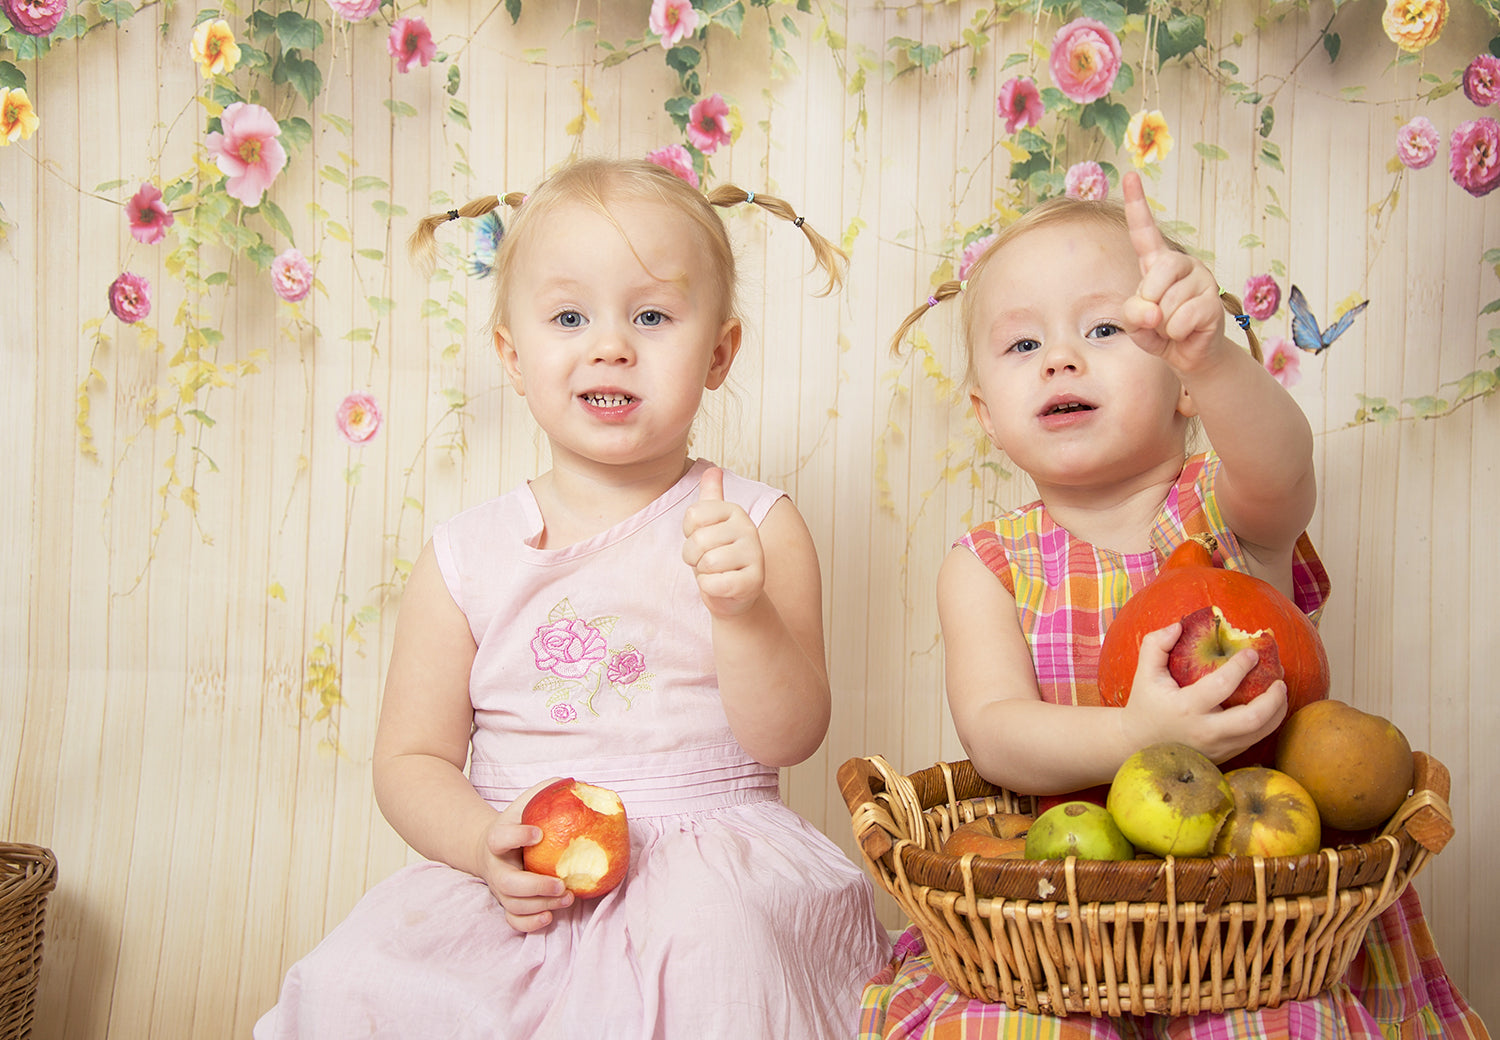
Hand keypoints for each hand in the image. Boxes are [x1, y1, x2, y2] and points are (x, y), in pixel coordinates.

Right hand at [477, 776, 573, 932]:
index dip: (517, 836)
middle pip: (507, 883)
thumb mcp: (526, 803)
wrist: (492, 848)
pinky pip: (514, 921)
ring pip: (514, 905)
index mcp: (497, 838)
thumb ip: (546, 791)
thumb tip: (574, 783)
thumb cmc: (519, 822)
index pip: (500, 838)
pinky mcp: (508, 903)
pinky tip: (550, 916)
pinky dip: (530, 923)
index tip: (539, 833)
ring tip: (568, 897)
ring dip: (541, 904)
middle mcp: (496, 867)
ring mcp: (500, 889)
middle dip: (535, 886)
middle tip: (561, 882)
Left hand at [682, 466, 765, 617]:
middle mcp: (748, 528)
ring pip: (707, 563)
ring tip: (716, 572)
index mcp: (735, 511)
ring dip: (704, 573)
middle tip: (706, 561)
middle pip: (699, 540)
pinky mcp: (754, 581)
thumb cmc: (718, 557)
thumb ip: (711, 497)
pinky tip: (722, 586)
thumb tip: (713, 470)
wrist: (734, 593)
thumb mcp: (711, 525)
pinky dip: (710, 588)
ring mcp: (755, 555)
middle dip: (693, 557)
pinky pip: (714, 584)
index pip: (693, 515)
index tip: (701, 540)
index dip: (688, 534)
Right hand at [1118, 623, 1287, 762]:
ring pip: (1260, 733)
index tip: (1252, 653)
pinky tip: (1268, 707)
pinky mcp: (1223, 755)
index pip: (1222, 685)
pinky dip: (1267, 722)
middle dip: (1273, 698)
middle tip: (1278, 679)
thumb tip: (1179, 626)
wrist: (1138, 744)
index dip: (1241, 666)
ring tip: (1279, 692)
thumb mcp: (1145, 673)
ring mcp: (1216, 747)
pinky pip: (1254, 740)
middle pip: (1252, 718)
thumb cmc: (1145, 704)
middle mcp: (1205, 730)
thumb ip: (1156, 645)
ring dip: (1277, 711)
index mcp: (1186, 707)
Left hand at [1120, 171, 1227, 373]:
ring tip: (1172, 326)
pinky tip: (1185, 333)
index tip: (1130, 175)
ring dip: (1163, 324)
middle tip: (1156, 317)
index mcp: (1158, 263)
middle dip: (1150, 298)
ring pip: (1169, 302)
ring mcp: (1202, 280)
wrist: (1188, 355)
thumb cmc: (1159, 333)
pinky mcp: (1214, 303)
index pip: (1145, 231)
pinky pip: (1182, 320)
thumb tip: (1153, 310)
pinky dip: (1176, 333)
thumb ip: (1133, 312)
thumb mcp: (1136, 323)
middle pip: (1159, 270)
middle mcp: (1183, 265)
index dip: (1137, 204)